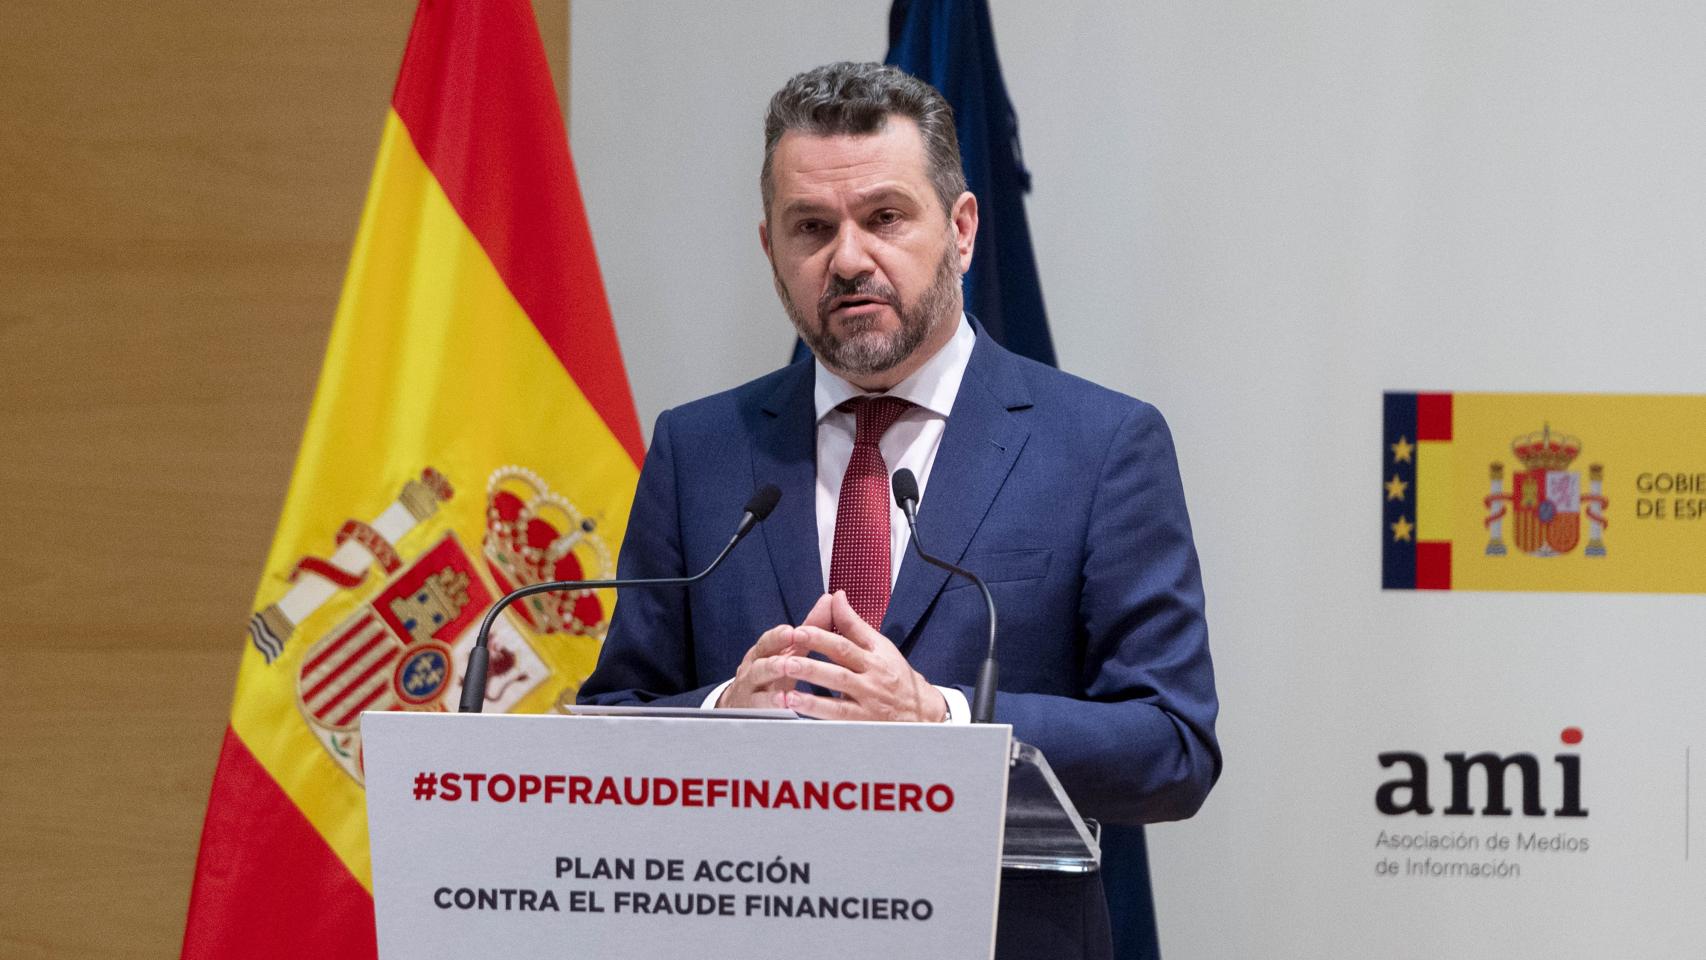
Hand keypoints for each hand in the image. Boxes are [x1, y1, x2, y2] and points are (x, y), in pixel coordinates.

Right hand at [714, 592, 832, 708]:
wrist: (744, 702)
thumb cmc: (773, 673)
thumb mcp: (790, 650)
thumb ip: (810, 627)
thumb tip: (830, 600)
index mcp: (765, 652)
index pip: (769, 641)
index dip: (778, 637)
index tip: (791, 632)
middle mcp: (754, 668)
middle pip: (760, 661)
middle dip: (775, 659)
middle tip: (789, 659)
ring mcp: (750, 689)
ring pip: (757, 681)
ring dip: (771, 678)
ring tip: (784, 675)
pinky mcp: (751, 709)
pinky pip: (758, 706)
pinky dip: (769, 705)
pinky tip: (783, 703)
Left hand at [775, 590, 947, 722]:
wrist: (924, 713)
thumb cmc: (897, 676)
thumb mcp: (881, 647)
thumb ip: (854, 624)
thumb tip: (837, 596)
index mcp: (873, 657)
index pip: (846, 643)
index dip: (822, 636)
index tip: (799, 630)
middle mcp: (871, 678)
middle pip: (841, 666)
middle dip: (813, 660)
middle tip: (787, 654)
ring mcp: (868, 702)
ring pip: (838, 694)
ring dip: (811, 689)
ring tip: (787, 682)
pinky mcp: (864, 723)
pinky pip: (838, 717)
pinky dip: (816, 712)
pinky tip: (796, 707)